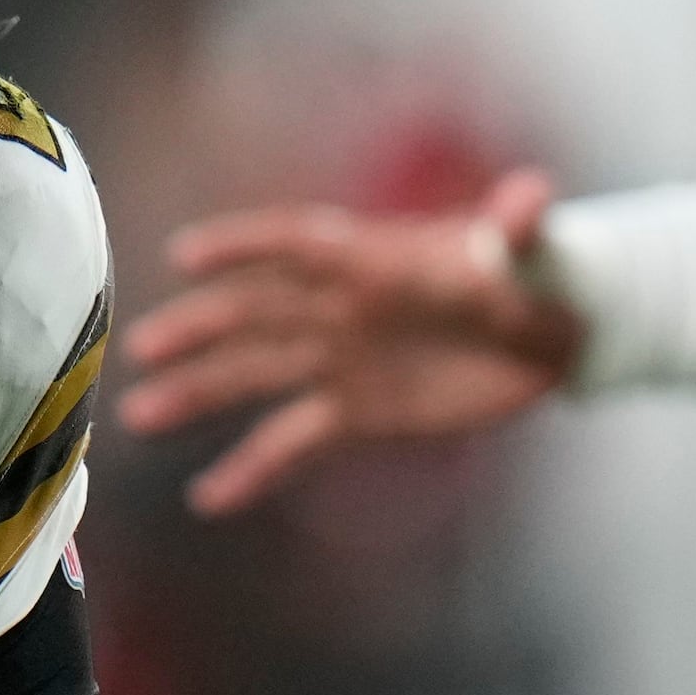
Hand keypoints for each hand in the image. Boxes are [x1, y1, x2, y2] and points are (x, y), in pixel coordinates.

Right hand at [117, 170, 585, 513]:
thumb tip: (532, 196)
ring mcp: (340, 363)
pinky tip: (208, 499)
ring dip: (197, 394)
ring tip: (140, 416)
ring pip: (253, 377)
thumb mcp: (536, 253)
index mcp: (374, 260)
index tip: (185, 257)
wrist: (554, 334)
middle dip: (198, 329)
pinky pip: (291, 443)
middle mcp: (340, 309)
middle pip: (254, 314)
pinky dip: (250, 470)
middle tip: (141, 348)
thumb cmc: (539, 279)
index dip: (243, 247)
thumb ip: (520, 230)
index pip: (296, 245)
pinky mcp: (354, 415)